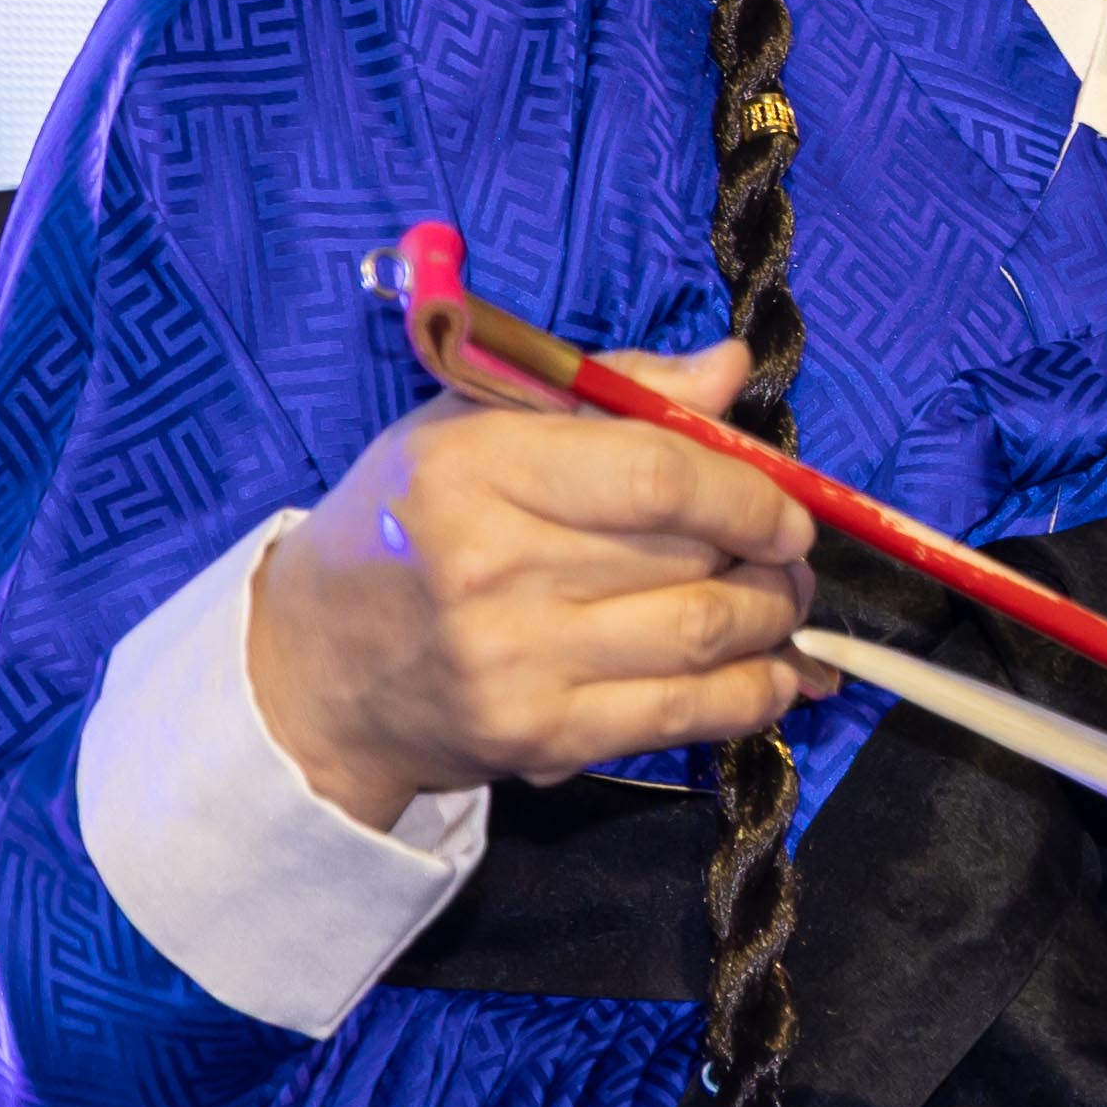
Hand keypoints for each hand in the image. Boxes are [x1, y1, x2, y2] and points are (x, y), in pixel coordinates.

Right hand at [242, 340, 833, 828]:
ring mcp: (517, 664)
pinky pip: (684, 717)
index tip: (785, 502)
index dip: (748, 488)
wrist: (315, 668)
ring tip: (783, 600)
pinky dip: (754, 695)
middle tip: (791, 552)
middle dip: (772, 555)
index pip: (655, 474)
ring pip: (705, 636)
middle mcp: (493, 569)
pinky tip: (776, 674)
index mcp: (477, 469)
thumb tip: (730, 367)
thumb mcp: (476, 424)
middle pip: (691, 557)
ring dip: (775, 619)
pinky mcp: (539, 740)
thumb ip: (612, 389)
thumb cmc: (408, 522)